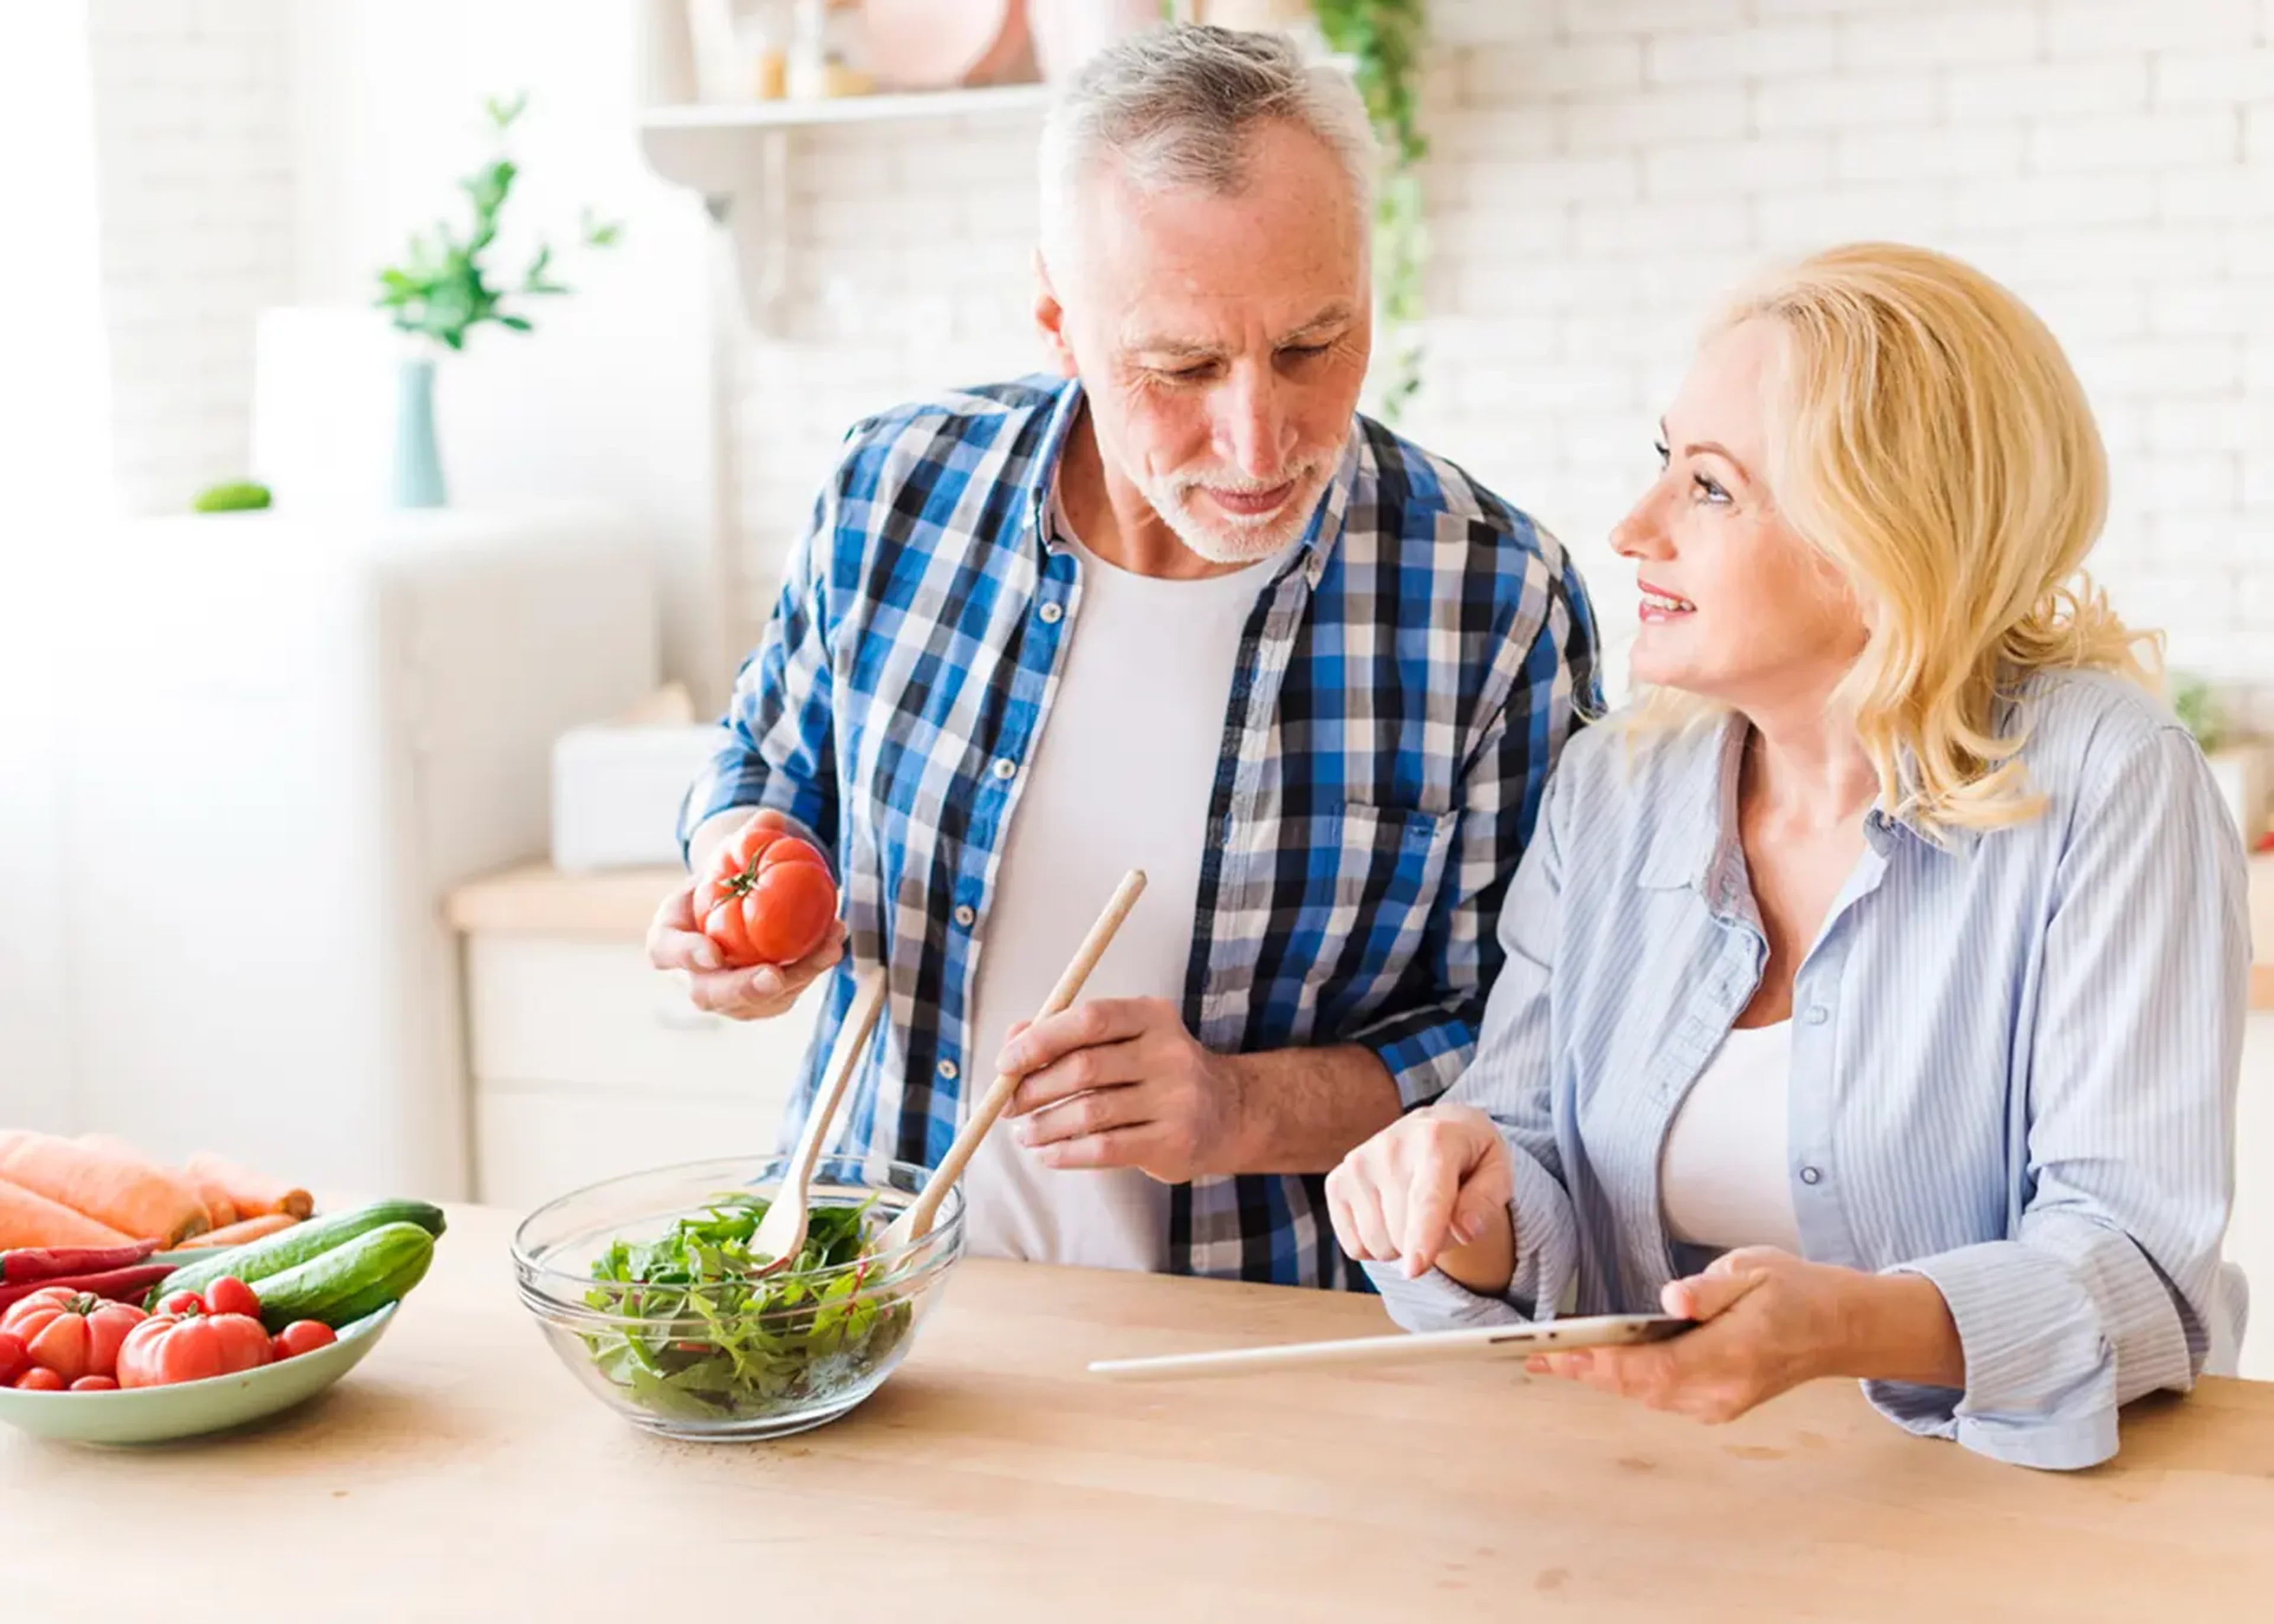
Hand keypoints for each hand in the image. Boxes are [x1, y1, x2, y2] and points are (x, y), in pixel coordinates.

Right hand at [646, 817, 845, 1018]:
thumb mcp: (724, 858)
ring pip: (757, 1002)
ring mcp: (727, 997)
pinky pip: (786, 995)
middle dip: (743, 988)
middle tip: (774, 976)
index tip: (712, 953)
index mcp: (668, 941)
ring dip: (797, 976)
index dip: (686, 955)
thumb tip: (771, 818)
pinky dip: (811, 970)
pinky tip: (832, 944)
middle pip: (710, 994)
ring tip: (827, 947)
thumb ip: (744, 839)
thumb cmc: (720, 882)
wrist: (734, 911)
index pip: (667, 951)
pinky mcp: (761, 1003)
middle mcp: (693, 977)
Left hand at [997, 998, 1239, 1183]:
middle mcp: (1169, 1052)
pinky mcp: (1174, 1142)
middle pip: (1084, 1067)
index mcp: (1151, 1015)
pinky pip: (1104, 1150)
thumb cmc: (1156, 1072)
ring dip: (1044, 1127)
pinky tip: (1048, 1154)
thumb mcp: (1123, 1039)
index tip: (1006, 1063)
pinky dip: (1065, 1154)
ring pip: (1089, 1113)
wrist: (1229, 1113)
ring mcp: (1176, 1099)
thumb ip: (1067, 1033)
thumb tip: (1011, 1041)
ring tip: (1025, 1134)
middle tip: (1008, 1106)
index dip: (1040, 1039)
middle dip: (1034, 1089)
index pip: (1089, 1018)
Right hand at [1324, 1105, 1513, 1288]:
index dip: (1422, 1238)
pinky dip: (1376, 1245)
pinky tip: (1390, 1215)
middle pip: (1402, 1233)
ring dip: (1402, 1245)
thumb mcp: (1497, 1170)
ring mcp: (1357, 1165)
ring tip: (1416, 1213)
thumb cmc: (1469, 1154)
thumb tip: (1465, 1230)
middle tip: (1443, 1217)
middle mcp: (1388, 1147)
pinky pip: (1355, 1246)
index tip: (1415, 1269)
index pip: (1426, 1199)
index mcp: (1435, 1139)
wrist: (1435, 1126)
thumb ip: (1486, 1201)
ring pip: (1378, 1244)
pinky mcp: (1337, 1182)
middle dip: (1428, 1244)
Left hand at [1524, 1247, 1854, 1423]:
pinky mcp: (1720, 1405)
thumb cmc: (1796, 1291)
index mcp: (1734, 1352)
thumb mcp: (1755, 1269)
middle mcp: (1725, 1389)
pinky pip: (1664, 1397)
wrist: (1840, 1328)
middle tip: (1538, 1357)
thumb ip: (1710, 1288)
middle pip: (1642, 1388)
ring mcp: (1723, 1404)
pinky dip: (1630, 1382)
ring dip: (1603, 1379)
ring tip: (1556, 1360)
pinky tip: (1602, 1365)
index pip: (1654, 1367)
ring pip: (1648, 1396)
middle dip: (1587, 1371)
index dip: (1602, 1362)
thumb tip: (1672, 1299)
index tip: (1559, 1352)